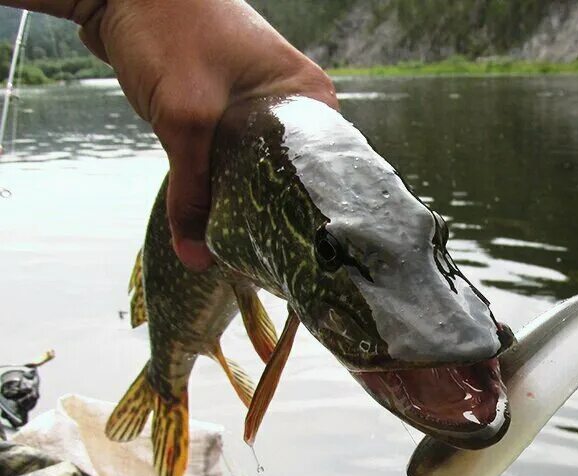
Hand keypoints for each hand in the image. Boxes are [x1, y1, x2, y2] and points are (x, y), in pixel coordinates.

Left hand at [72, 0, 338, 268]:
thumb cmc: (168, 30)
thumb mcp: (184, 117)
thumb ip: (192, 191)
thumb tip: (197, 259)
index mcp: (307, 96)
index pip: (327, 169)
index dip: (312, 215)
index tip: (301, 255)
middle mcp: (292, 102)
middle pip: (291, 177)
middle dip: (272, 215)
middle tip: (265, 262)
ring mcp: (259, 105)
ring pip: (258, 170)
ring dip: (242, 201)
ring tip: (242, 248)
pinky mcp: (228, 110)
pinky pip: (233, 158)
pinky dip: (222, 182)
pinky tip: (216, 215)